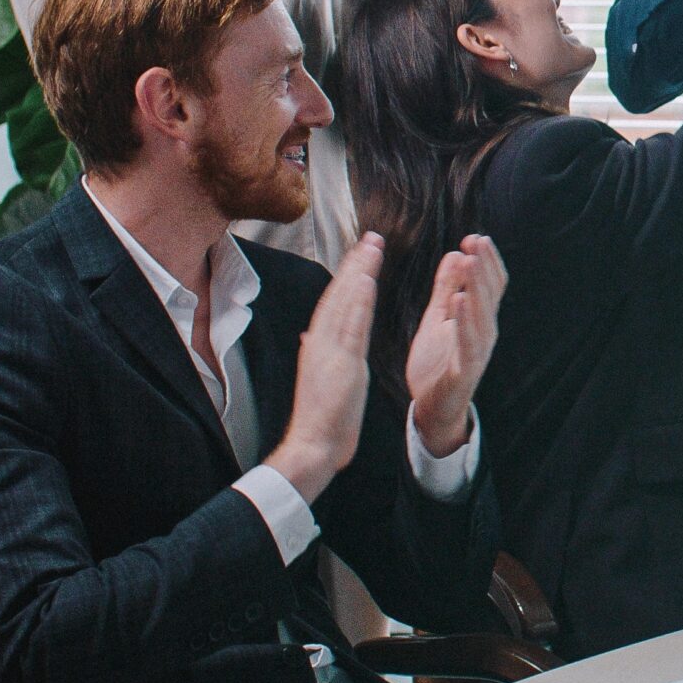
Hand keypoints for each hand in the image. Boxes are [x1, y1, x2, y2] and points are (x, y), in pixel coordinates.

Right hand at [268, 233, 381, 499]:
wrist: (312, 445)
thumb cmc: (320, 418)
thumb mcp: (319, 377)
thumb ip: (316, 352)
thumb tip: (309, 334)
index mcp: (318, 345)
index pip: (335, 303)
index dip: (348, 276)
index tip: (362, 254)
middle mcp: (320, 341)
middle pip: (339, 295)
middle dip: (356, 264)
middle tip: (372, 237)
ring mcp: (329, 350)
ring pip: (345, 303)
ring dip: (360, 272)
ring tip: (373, 247)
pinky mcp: (341, 363)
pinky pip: (352, 326)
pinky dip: (359, 301)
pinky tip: (368, 280)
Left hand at [405, 235, 506, 458]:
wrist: (432, 408)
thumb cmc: (436, 363)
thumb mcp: (437, 318)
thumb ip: (445, 288)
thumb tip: (455, 253)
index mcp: (479, 319)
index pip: (492, 284)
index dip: (486, 260)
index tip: (474, 237)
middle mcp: (485, 332)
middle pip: (490, 294)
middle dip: (484, 266)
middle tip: (476, 241)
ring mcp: (478, 352)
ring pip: (483, 315)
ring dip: (477, 287)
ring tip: (470, 263)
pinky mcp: (466, 370)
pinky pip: (469, 343)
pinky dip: (465, 321)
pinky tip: (459, 300)